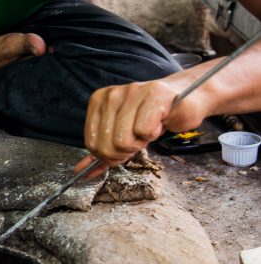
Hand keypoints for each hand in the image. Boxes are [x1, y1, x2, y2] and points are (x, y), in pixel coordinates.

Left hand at [75, 72, 210, 174]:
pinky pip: (144, 131)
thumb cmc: (151, 119)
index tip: (124, 146)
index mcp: (98, 101)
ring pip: (123, 140)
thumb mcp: (121, 134)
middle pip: (107, 145)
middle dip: (125, 151)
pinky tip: (159, 122)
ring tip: (149, 128)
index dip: (110, 155)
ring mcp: (132, 91)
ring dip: (141, 142)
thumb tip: (82, 172)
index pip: (92, 143)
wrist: (182, 101)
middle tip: (139, 138)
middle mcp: (112, 94)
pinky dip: (154, 134)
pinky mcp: (154, 94)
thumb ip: (101, 151)